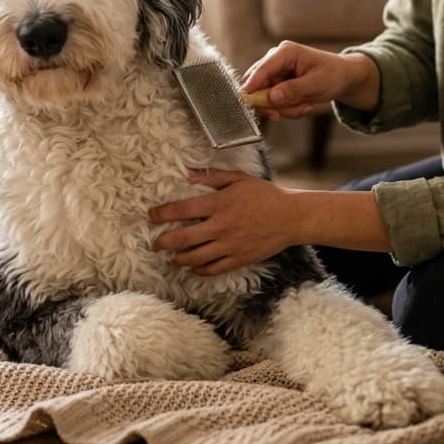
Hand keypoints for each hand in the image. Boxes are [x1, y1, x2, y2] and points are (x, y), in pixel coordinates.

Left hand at [148, 169, 301, 275]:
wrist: (291, 217)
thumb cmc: (264, 195)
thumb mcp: (238, 179)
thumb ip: (211, 176)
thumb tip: (186, 174)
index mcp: (219, 204)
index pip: (181, 210)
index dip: (161, 214)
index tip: (151, 216)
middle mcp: (221, 226)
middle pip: (182, 239)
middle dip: (163, 242)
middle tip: (155, 243)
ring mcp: (230, 245)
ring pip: (195, 258)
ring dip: (178, 258)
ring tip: (172, 257)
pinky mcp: (239, 259)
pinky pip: (212, 269)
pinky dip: (199, 270)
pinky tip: (194, 266)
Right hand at [242, 41, 379, 119]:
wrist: (343, 78)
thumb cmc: (333, 74)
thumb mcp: (317, 83)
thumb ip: (293, 90)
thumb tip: (271, 97)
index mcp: (285, 52)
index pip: (262, 69)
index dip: (252, 85)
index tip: (246, 101)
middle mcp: (275, 60)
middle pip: (258, 86)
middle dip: (273, 104)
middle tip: (289, 113)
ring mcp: (274, 73)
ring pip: (265, 98)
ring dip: (284, 108)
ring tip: (305, 106)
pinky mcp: (276, 85)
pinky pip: (273, 103)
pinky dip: (287, 109)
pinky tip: (303, 105)